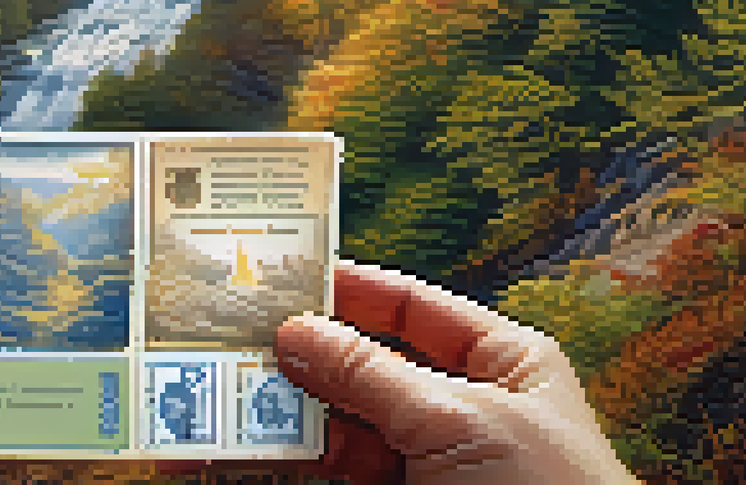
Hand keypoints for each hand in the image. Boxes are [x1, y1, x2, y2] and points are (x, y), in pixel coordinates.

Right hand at [174, 259, 640, 483]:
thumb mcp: (456, 420)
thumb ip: (370, 373)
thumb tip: (298, 332)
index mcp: (505, 363)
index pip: (414, 307)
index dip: (351, 289)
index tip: (285, 279)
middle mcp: (469, 407)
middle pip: (373, 363)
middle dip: (312, 353)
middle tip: (244, 339)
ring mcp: (436, 461)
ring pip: (352, 421)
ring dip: (299, 408)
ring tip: (240, 391)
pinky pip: (347, 469)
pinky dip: (308, 457)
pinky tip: (268, 445)